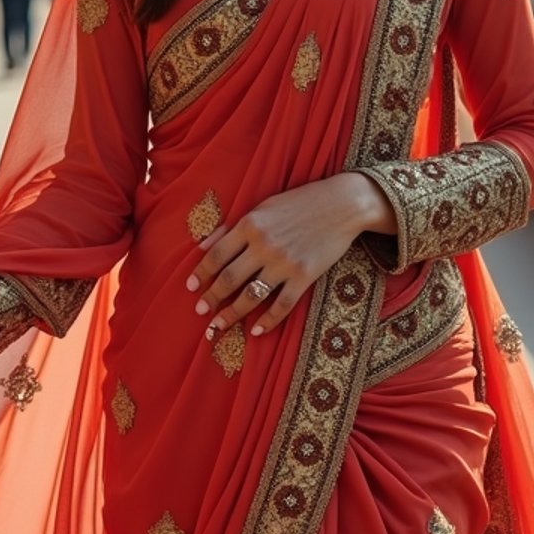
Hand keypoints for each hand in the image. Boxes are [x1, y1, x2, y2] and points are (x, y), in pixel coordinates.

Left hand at [186, 174, 394, 340]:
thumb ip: (232, 227)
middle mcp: (264, 245)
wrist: (342, 204)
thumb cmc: (299, 202)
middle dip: (212, 298)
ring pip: (251, 295)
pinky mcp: (305, 276)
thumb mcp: (262, 207)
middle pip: (230, 278)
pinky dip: (268, 321)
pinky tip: (256, 330)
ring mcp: (285, 263)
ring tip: (218, 327)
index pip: (217, 255)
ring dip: (232, 314)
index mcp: (250, 224)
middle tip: (200, 312)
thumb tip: (203, 245)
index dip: (201, 274)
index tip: (190, 288)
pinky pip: (282, 305)